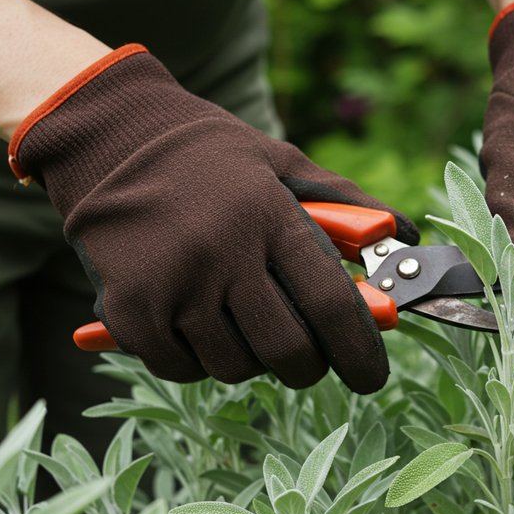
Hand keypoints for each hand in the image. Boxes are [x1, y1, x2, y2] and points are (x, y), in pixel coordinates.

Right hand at [10, 45, 417, 392]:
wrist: (108, 138)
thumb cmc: (210, 155)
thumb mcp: (283, 162)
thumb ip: (347, 205)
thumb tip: (405, 241)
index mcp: (269, 215)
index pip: (329, 303)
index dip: (359, 350)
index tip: (371, 375)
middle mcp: (222, 252)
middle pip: (287, 349)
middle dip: (308, 366)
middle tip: (304, 356)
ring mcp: (172, 284)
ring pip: (235, 366)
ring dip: (249, 359)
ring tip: (240, 322)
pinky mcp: (129, 310)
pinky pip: (182, 369)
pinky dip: (197, 361)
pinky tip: (195, 325)